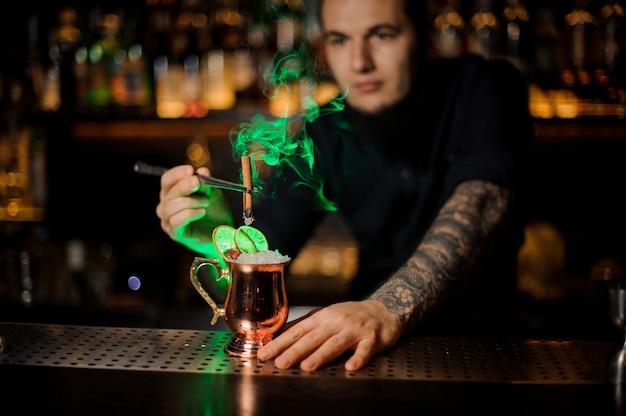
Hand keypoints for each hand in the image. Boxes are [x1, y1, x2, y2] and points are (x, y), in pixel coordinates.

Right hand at [156, 165, 232, 254]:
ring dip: (190, 201)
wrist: (223, 232)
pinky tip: (201, 211)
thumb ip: (205, 183)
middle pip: (168, 193)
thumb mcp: (211, 193)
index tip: (190, 170)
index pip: (166, 180)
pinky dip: (189, 214)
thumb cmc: (214, 212)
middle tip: (198, 183)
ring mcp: (168, 221)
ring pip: (170, 207)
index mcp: (172, 193)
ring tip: (205, 202)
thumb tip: (202, 171)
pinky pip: (176, 221)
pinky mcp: (175, 234)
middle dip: (184, 186)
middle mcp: (166, 206)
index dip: (176, 174)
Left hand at [257, 300, 402, 371]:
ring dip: (321, 355)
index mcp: (322, 317)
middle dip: (295, 351)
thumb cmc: (350, 316)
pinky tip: (351, 367)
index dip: (280, 342)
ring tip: (306, 366)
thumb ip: (306, 326)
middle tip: (279, 363)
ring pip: (335, 343)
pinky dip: (358, 358)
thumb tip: (278, 335)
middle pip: (313, 337)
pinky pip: (365, 350)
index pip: (298, 331)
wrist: (383, 310)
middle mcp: (336, 322)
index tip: (265, 354)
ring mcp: (354, 330)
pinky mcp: (372, 339)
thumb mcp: (326, 316)